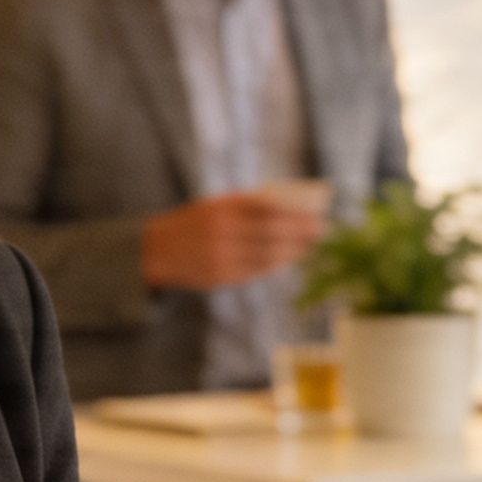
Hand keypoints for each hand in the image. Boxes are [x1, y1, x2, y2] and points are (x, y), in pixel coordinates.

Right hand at [141, 192, 327, 292]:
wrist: (160, 249)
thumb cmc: (197, 222)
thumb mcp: (217, 205)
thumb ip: (249, 206)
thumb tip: (292, 207)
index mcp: (222, 207)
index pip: (266, 207)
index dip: (294, 212)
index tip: (316, 213)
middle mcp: (221, 231)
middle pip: (271, 232)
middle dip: (300, 232)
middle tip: (321, 231)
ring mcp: (221, 256)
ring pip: (267, 254)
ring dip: (293, 251)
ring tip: (310, 246)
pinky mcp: (221, 276)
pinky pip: (256, 270)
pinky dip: (277, 264)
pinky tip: (289, 259)